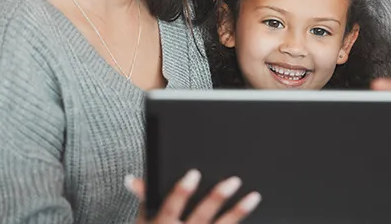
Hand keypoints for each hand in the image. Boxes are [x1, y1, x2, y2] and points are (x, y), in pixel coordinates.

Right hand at [126, 169, 261, 222]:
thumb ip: (144, 200)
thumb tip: (134, 179)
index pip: (170, 208)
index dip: (181, 192)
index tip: (194, 174)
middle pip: (201, 217)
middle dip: (217, 198)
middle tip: (233, 181)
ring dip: (237, 213)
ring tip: (254, 197)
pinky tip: (256, 217)